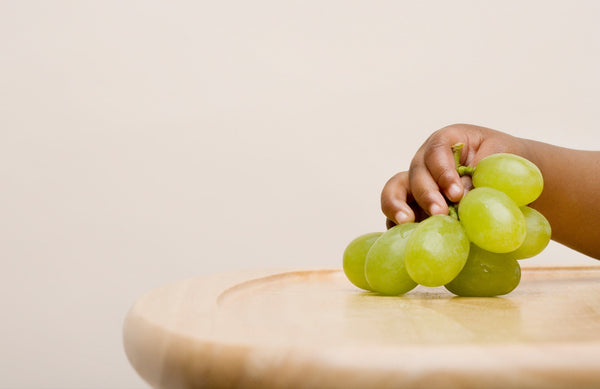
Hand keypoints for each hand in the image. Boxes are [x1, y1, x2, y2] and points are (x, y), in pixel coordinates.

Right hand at [381, 124, 523, 226]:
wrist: (511, 177)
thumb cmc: (506, 161)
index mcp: (447, 142)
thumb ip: (480, 176)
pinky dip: (397, 225)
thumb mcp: (500, 160)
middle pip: (416, 173)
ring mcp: (417, 184)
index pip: (437, 152)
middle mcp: (426, 162)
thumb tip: (461, 199)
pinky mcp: (414, 207)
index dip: (443, 172)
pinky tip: (404, 237)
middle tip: (440, 213)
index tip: (457, 194)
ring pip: (395, 190)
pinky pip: (396, 215)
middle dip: (426, 194)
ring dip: (396, 206)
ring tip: (406, 223)